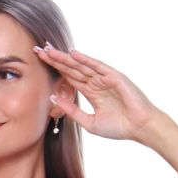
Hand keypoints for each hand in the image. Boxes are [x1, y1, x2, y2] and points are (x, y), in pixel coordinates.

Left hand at [35, 45, 162, 142]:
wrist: (139, 128)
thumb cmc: (118, 127)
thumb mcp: (89, 123)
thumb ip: (72, 111)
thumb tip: (54, 98)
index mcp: (90, 91)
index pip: (69, 77)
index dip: (55, 69)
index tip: (40, 62)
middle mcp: (96, 82)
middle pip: (71, 68)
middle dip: (55, 60)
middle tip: (38, 50)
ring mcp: (104, 78)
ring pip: (81, 65)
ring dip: (65, 58)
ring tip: (49, 50)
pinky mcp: (114, 77)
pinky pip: (97, 66)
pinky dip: (85, 60)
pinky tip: (72, 54)